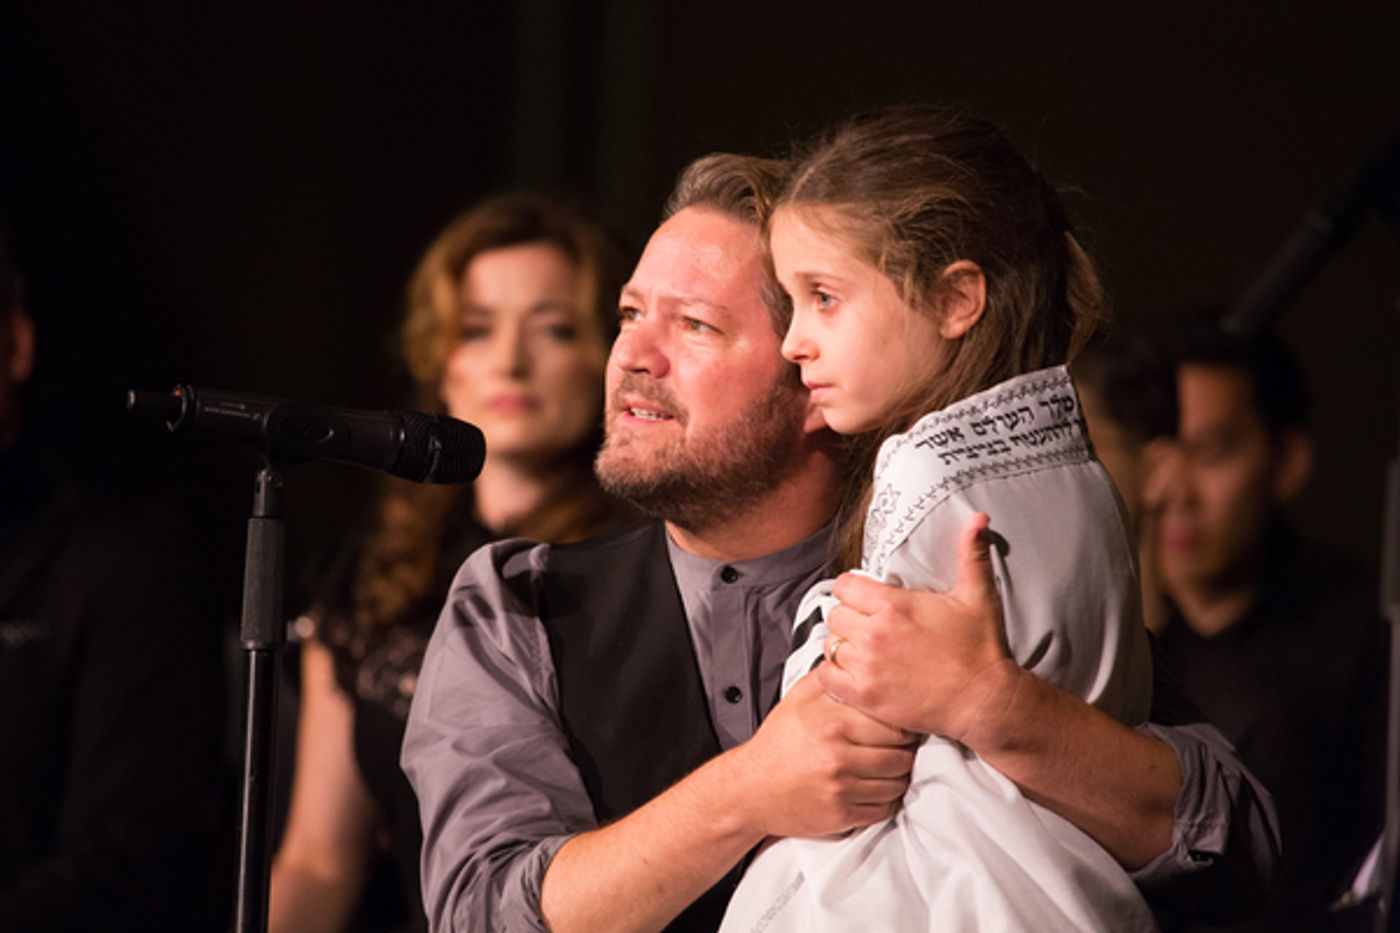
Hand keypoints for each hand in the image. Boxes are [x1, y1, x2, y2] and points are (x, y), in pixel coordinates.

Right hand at [727, 671, 914, 839]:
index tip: (900, 725)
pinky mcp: (841, 813)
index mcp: (830, 721)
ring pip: (897, 783)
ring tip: (886, 766)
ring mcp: (840, 787)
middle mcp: (836, 754)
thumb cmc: (778, 743)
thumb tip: (857, 662)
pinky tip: (873, 786)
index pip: (893, 723)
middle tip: (899, 746)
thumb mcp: (798, 699)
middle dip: (905, 750)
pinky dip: (885, 799)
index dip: (902, 724)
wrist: (751, 787)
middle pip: (901, 754)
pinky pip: (884, 807)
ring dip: (898, 776)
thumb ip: (831, 679)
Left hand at [817, 512, 1021, 747]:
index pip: (844, 585)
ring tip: (862, 650)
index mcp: (893, 605)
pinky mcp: (865, 697)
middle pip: (835, 614)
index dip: (854, 590)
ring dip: (842, 645)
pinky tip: (852, 674)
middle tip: (868, 626)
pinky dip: (834, 675)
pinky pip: (827, 678)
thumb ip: (971, 553)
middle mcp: (874, 634)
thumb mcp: (978, 595)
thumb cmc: (981, 648)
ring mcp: (867, 667)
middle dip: (850, 617)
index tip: (867, 599)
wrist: (984, 701)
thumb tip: (979, 517)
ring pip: (830, 645)